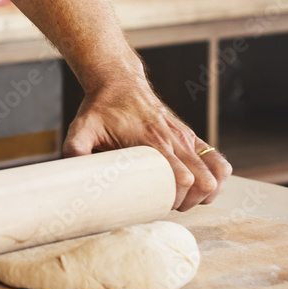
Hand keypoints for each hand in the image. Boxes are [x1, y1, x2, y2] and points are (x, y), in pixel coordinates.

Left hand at [63, 76, 232, 210]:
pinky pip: (217, 159)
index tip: (159, 205)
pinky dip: (218, 176)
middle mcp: (174, 139)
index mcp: (151, 142)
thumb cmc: (100, 109)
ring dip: (207, 191)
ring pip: (215, 172)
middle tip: (169, 206)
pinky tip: (205, 187)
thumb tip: (69, 174)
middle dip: (190, 200)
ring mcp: (186, 137)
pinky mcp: (191, 136)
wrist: (118, 82)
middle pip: (202, 180)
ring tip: (187, 199)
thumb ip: (74, 150)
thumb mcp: (82, 128)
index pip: (180, 177)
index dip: (176, 198)